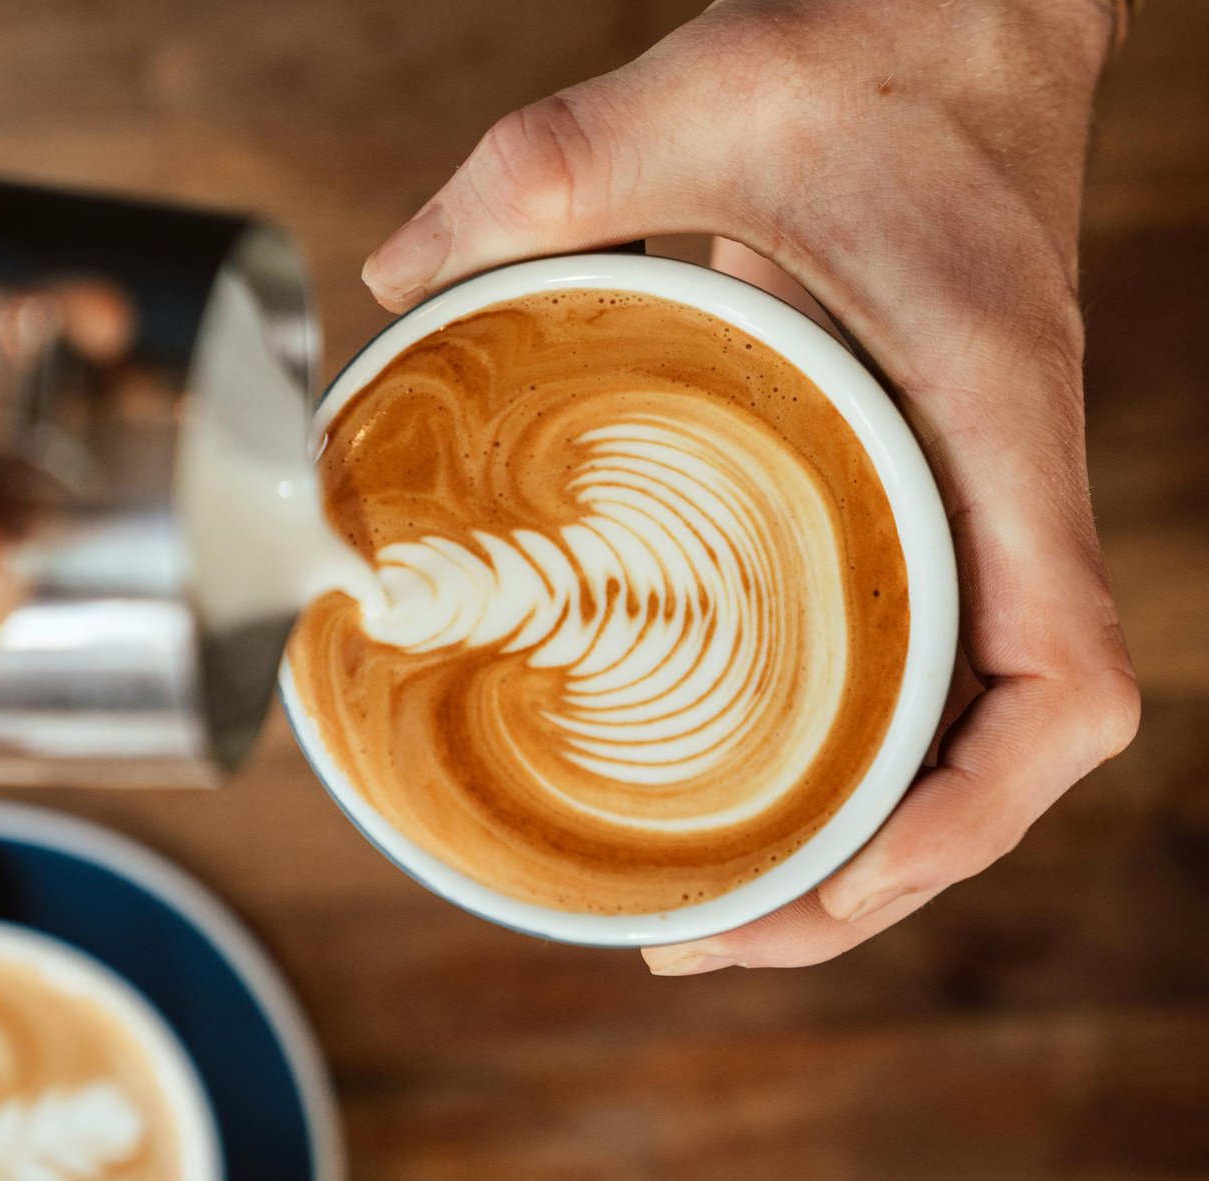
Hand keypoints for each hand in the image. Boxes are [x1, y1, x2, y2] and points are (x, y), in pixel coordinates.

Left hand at [361, 0, 1140, 969]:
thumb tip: (396, 280)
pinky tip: (762, 761)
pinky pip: (924, 648)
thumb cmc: (884, 53)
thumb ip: (547, 171)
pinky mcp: (929, 473)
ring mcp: (975, 492)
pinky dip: (861, 736)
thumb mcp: (707, 93)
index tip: (841, 871)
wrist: (973, 10)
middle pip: (997, 760)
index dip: (967, 817)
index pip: (1058, 686)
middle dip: (876, 874)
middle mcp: (1004, 487)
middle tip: (714, 932)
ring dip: (870, 831)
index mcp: (992, 431)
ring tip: (730, 901)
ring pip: (964, 725)